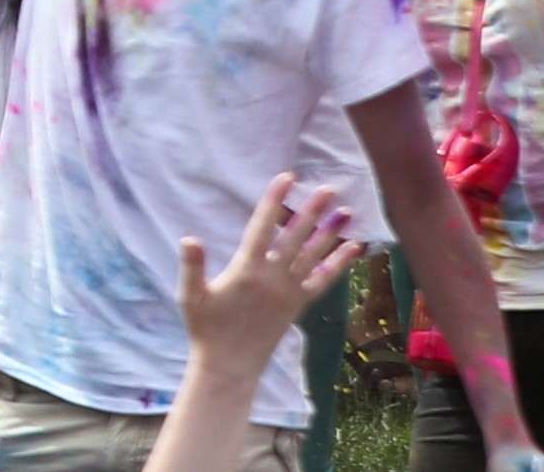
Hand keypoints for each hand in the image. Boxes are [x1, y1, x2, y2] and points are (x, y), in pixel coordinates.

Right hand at [173, 175, 370, 371]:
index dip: (275, 201)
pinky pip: (323, 280)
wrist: (230, 363)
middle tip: (330, 189)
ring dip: (332, 233)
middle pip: (297, 237)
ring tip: (349, 212)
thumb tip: (189, 239)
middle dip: (313, 211)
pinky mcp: (298, 304)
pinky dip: (340, 264)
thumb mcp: (191, 296)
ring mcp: (289, 292)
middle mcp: (273, 278)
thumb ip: (191, 266)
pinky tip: (354, 249)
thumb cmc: (206, 328)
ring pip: (314, 256)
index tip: (288, 178)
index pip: (263, 227)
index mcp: (246, 270)